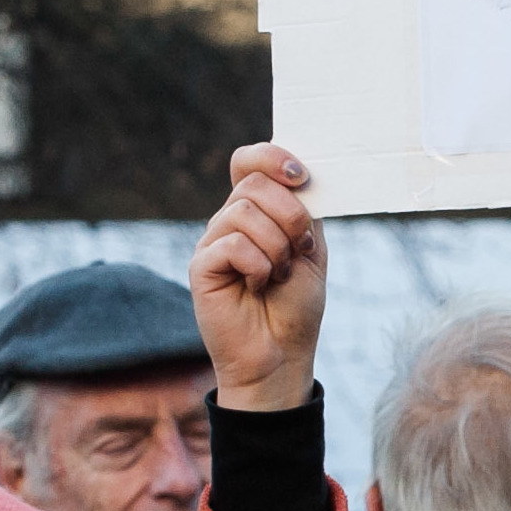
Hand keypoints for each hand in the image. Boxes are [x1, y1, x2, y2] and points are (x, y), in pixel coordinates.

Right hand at [193, 143, 326, 411]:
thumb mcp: (310, 249)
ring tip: (279, 274)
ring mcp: (212, 242)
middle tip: (299, 250)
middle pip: (253, 184)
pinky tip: (259, 286)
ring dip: (277, 246)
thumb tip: (298, 173)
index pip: (248, 161)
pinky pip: (233, 245)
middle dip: (291, 215)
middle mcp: (230, 221)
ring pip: (244, 213)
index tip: (302, 176)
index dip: (272, 157)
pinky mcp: (200, 267)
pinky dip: (259, 265)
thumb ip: (304, 210)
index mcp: (258, 211)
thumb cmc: (295, 304)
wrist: (282, 354)